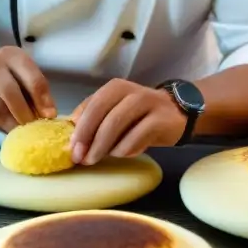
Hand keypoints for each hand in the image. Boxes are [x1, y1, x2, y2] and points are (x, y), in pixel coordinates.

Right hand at [0, 47, 55, 131]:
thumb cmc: (3, 76)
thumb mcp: (20, 73)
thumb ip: (35, 90)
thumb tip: (49, 114)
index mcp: (12, 56)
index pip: (32, 78)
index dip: (43, 99)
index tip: (50, 115)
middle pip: (11, 93)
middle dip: (26, 114)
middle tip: (34, 128)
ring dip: (12, 124)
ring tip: (22, 132)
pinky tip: (7, 129)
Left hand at [69, 79, 185, 164]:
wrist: (176, 114)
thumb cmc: (139, 116)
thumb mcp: (115, 111)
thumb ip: (94, 118)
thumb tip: (71, 138)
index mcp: (115, 88)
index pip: (91, 106)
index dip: (79, 129)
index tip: (70, 149)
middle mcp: (130, 91)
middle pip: (101, 114)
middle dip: (88, 139)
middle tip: (81, 159)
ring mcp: (147, 103)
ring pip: (116, 125)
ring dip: (103, 147)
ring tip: (97, 159)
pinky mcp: (160, 120)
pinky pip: (135, 137)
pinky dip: (124, 149)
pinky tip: (122, 154)